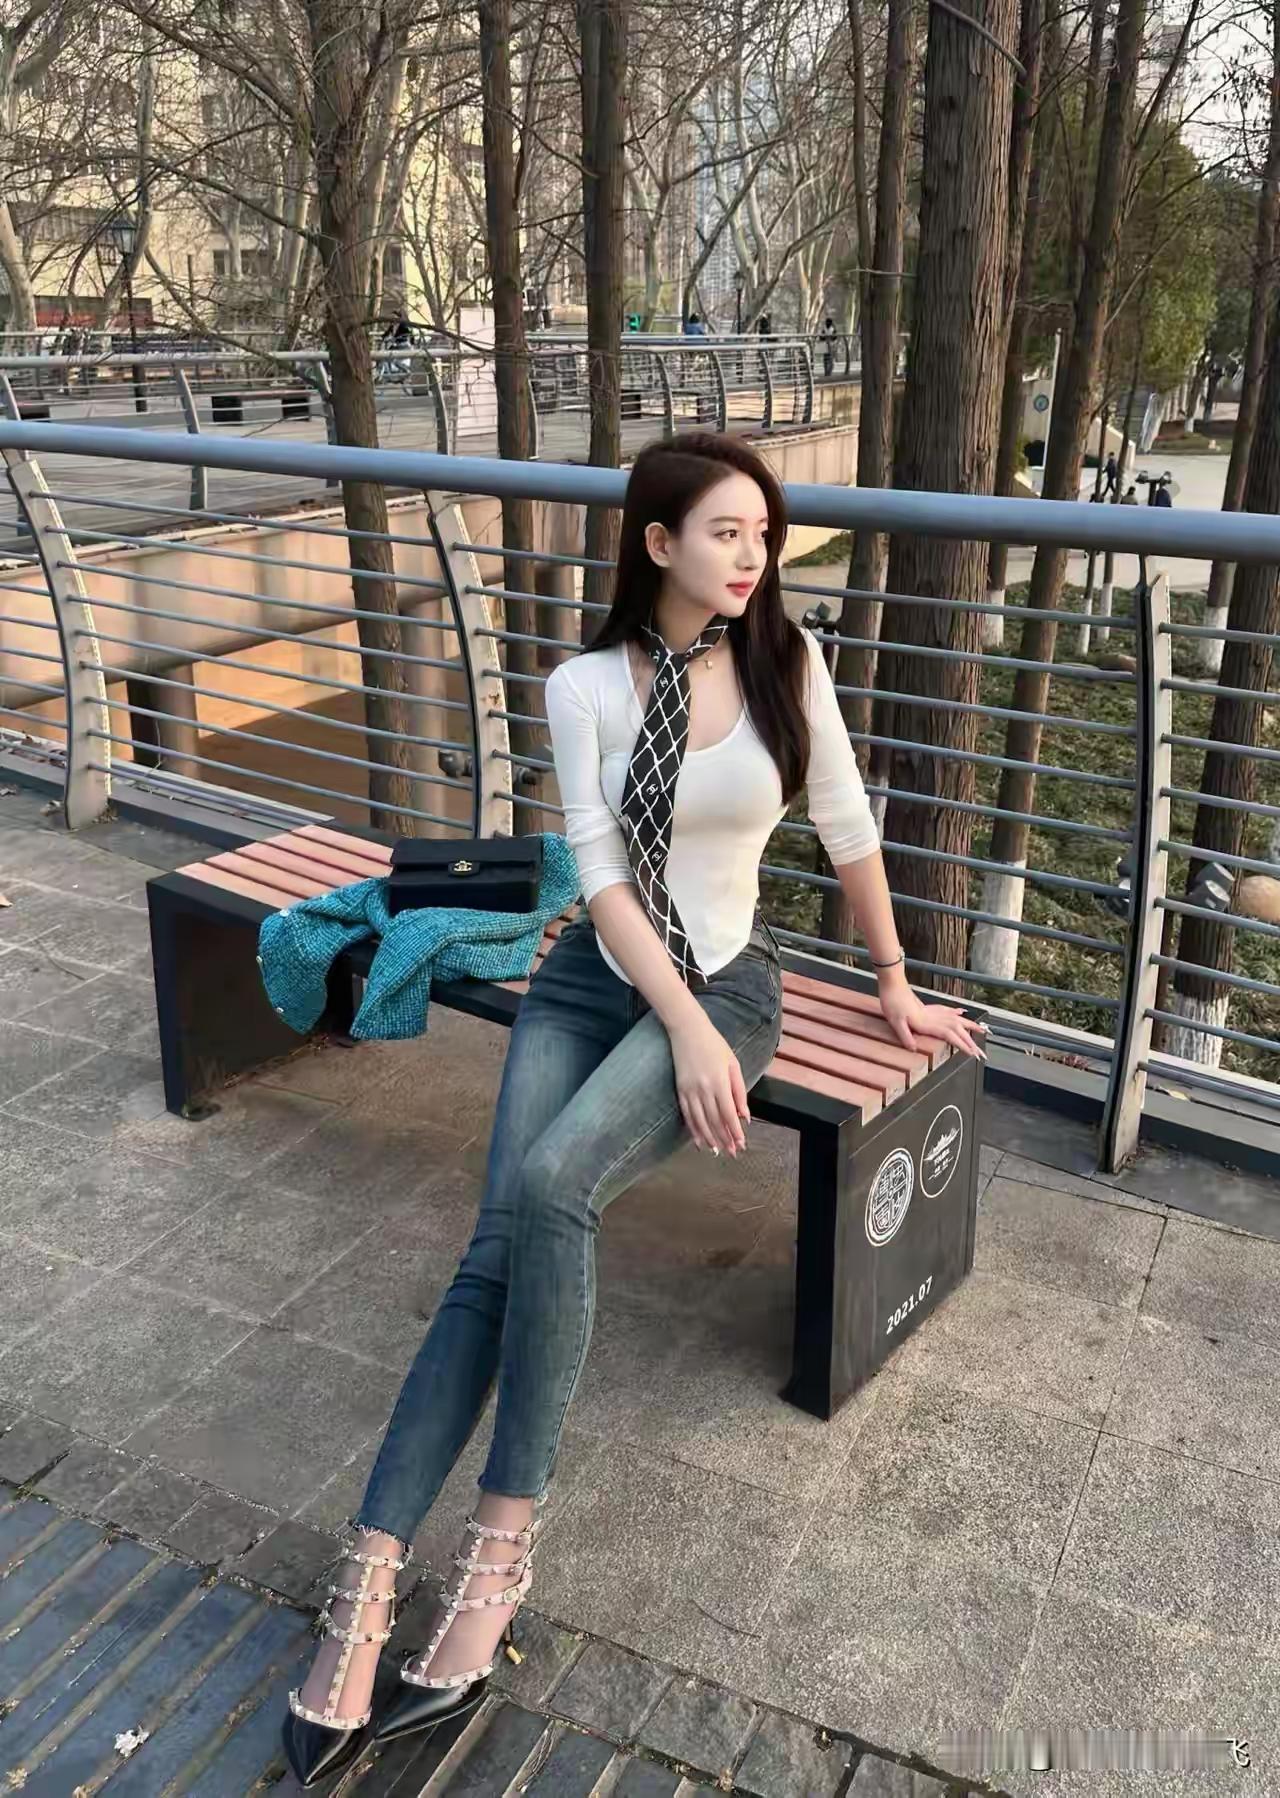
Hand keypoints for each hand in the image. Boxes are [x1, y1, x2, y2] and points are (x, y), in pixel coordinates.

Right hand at [669, 1010, 749, 1156]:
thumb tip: (745, 1116)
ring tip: (717, 1151)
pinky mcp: (680, 1090)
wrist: (687, 1030)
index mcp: (719, 1082)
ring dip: (709, 1138)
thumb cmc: (715, 1045)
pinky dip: (693, 1130)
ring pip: (700, 1121)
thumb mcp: (733, 1064)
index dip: (735, 1131)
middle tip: (732, 1153)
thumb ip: (739, 1091)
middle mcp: (704, 1089)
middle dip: (724, 1138)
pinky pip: (687, 1115)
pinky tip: (699, 1141)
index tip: (741, 1144)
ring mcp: (690, 1090)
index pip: (729, 1113)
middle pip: (715, 1120)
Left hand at [877, 971, 986, 1059]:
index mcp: (927, 1023)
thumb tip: (913, 1049)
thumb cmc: (892, 1002)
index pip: (950, 1035)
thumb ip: (905, 1035)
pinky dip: (956, 1013)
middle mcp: (933, 1017)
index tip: (972, 1053)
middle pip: (957, 1029)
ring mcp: (932, 1011)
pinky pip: (947, 1010)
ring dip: (969, 1025)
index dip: (962, 1044)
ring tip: (981, 1029)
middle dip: (970, 1040)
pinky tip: (962, 1013)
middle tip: (981, 1051)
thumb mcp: (895, 1021)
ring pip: (956, 1019)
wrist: (893, 983)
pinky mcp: (928, 1007)